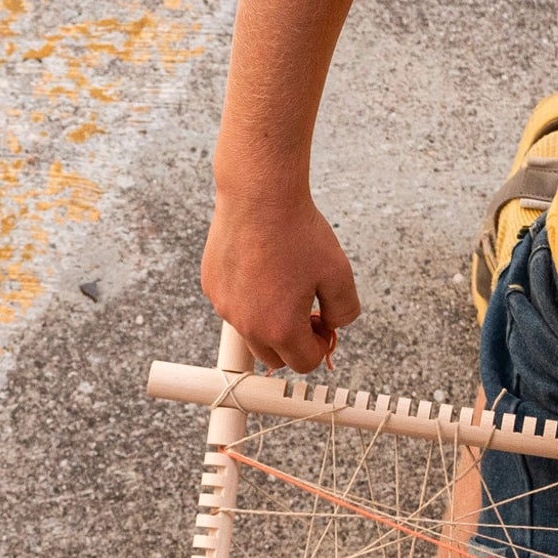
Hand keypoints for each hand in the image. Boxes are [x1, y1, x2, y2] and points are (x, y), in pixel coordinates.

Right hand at [200, 188, 360, 372]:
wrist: (259, 194)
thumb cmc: (298, 231)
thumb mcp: (339, 272)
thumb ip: (345, 310)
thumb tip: (336, 324)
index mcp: (281, 329)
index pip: (305, 363)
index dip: (321, 346)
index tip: (322, 323)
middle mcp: (248, 325)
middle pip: (274, 358)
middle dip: (293, 341)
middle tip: (305, 310)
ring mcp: (225, 307)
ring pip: (251, 333)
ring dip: (268, 321)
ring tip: (282, 284)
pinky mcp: (212, 287)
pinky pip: (233, 306)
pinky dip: (248, 298)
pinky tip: (260, 267)